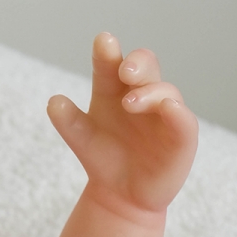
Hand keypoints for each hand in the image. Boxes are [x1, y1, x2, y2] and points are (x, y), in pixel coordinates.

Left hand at [46, 33, 198, 216]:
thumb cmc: (105, 158)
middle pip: (145, 67)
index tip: (103, 41)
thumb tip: (53, 101)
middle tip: (124, 69)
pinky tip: (167, 107)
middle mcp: (142, 95)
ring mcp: (164, 114)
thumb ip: (69, 121)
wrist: (122, 195)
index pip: (111, 65)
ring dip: (149, 93)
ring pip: (165, 91)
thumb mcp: (81, 139)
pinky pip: (183, 120)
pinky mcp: (181, 136)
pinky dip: (176, 112)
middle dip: (137, 63)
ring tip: (129, 103)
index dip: (108, 53)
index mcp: (114, 90)